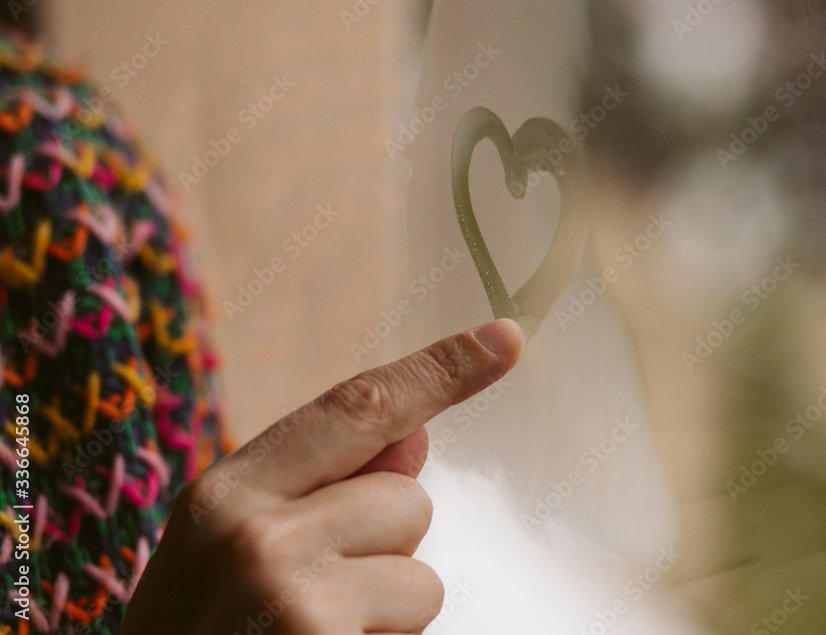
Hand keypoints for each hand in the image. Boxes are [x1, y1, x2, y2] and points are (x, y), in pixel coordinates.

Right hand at [120, 319, 523, 634]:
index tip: (503, 339)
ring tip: (316, 634)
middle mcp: (257, 534)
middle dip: (385, 549)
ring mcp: (292, 596)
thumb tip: (414, 437)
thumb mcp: (231, 551)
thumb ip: (322, 488)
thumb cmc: (202, 633)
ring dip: (388, 610)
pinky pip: (417, 626)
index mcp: (227, 493)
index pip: (357, 408)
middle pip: (407, 498)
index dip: (439, 370)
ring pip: (423, 574)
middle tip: (315, 598)